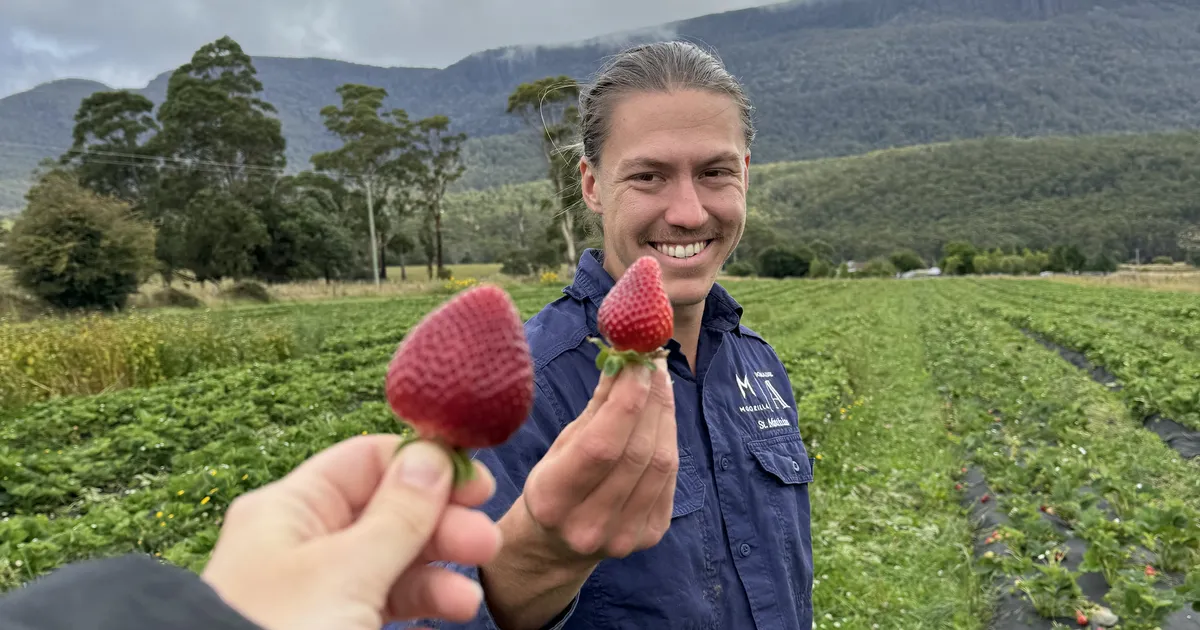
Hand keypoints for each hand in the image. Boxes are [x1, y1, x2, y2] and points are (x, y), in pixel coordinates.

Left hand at [200, 434, 502, 629]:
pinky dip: (419, 610)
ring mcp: (316, 592)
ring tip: (468, 600)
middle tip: (485, 544)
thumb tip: (434, 456)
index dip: (424, 467)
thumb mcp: (346, 571)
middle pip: (387, 513)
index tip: (476, 486)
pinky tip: (445, 620)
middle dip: (442, 526)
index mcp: (289, 511)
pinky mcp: (331, 629)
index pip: (366, 462)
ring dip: (437, 575)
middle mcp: (302, 545)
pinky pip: (385, 607)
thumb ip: (398, 515)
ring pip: (392, 565)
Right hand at [520, 355, 676, 564]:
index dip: (627, 402)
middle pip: (637, 453)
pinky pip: (669, 479)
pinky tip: (662, 419)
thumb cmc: (554, 484)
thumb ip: (595, 409)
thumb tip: (624, 363)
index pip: (601, 446)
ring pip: (660, 464)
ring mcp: (623, 535)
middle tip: (654, 366)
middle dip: (651, 401)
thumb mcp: (560, 446)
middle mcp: (589, 524)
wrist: (557, 545)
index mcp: (553, 499)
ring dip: (665, 417)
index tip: (638, 365)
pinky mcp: (649, 536)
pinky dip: (669, 441)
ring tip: (660, 385)